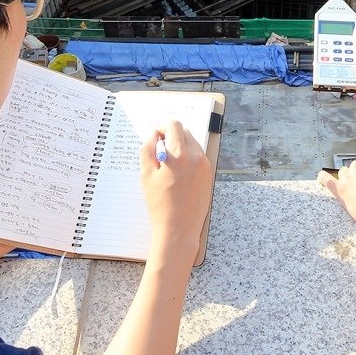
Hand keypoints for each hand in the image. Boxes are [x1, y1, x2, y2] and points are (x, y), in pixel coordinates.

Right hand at [140, 120, 213, 261]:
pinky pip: (198, 158)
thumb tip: (154, 136)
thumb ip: (148, 149)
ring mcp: (205, 166)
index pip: (174, 126)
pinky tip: (178, 175)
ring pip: (193, 145)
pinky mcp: (208, 175)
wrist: (178, 229)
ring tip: (168, 167)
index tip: (156, 138)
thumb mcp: (146, 175)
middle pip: (185, 133)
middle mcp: (196, 157)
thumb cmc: (160, 204)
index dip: (162, 128)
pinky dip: (188, 159)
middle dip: (172, 137)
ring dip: (180, 148)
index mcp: (180, 154)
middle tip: (160, 152)